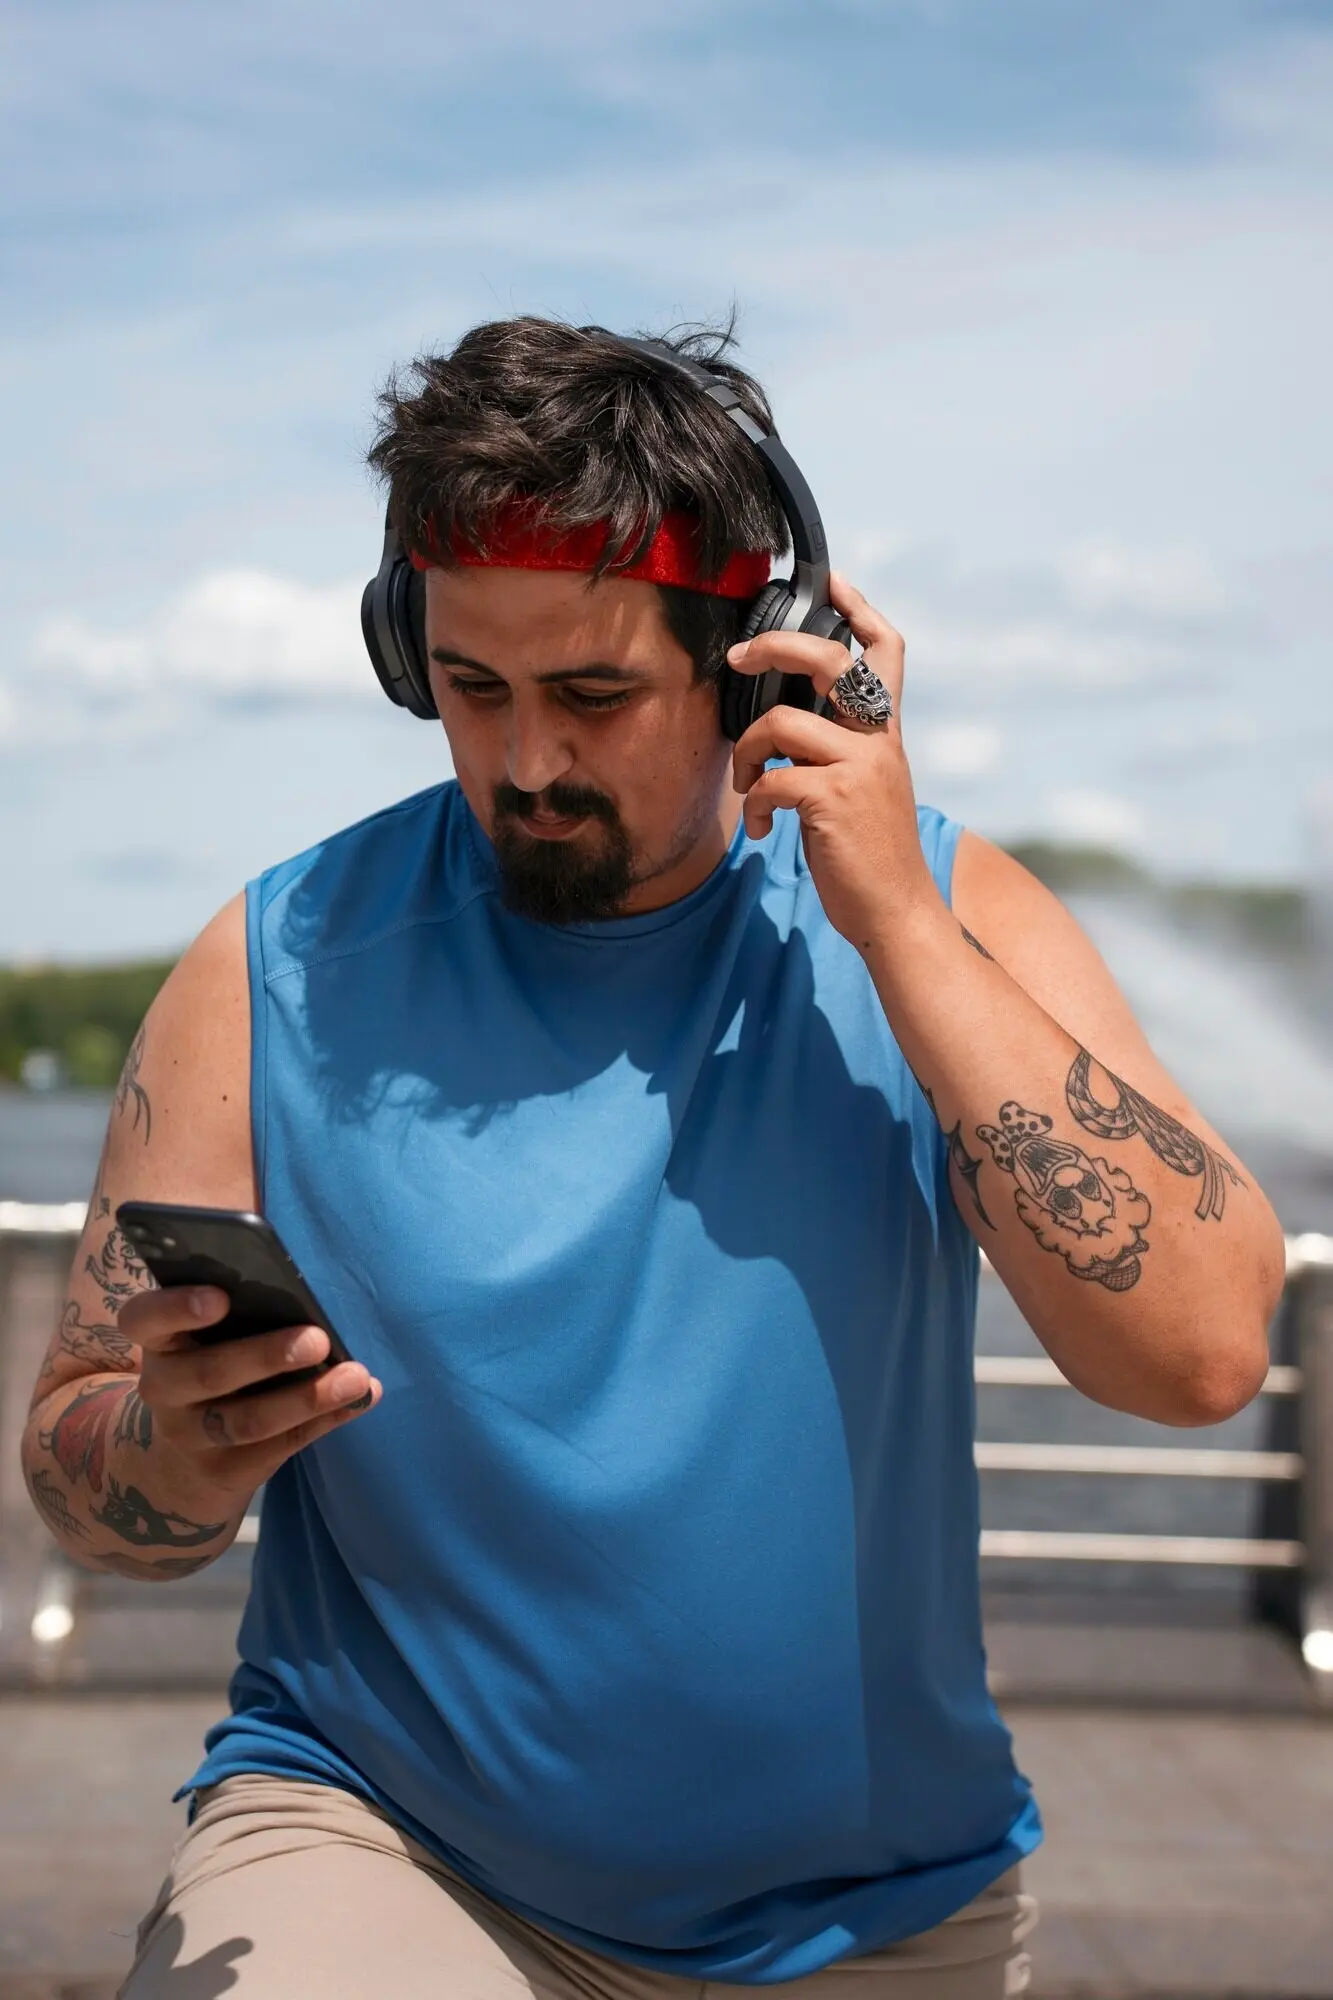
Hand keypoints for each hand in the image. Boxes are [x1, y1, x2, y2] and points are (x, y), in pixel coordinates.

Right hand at [119, 1285, 382, 1510]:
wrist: (177, 1464)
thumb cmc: (207, 1366)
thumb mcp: (201, 1341)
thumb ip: (239, 1314)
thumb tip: (303, 1291)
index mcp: (159, 1342)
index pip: (145, 1319)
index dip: (177, 1307)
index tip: (221, 1296)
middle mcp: (164, 1388)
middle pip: (210, 1372)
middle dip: (266, 1355)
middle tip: (317, 1339)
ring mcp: (192, 1436)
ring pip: (249, 1421)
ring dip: (308, 1398)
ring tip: (355, 1378)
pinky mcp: (227, 1471)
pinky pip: (281, 1446)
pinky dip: (326, 1420)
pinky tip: (361, 1398)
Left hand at [728, 574, 941, 949]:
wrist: (897, 913)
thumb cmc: (870, 856)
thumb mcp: (865, 790)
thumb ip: (838, 751)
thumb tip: (783, 726)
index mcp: (886, 733)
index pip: (886, 652)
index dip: (860, 609)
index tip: (834, 580)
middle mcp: (879, 741)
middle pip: (828, 661)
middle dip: (775, 646)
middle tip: (738, 657)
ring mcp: (858, 768)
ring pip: (780, 723)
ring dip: (746, 752)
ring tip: (746, 784)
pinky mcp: (833, 800)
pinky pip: (770, 781)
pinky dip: (753, 805)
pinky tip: (760, 830)